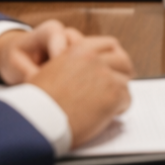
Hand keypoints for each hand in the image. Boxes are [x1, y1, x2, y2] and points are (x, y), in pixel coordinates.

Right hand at [0, 21, 134, 147]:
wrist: (38, 119)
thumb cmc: (39, 101)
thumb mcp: (50, 69)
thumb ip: (70, 63)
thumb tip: (84, 72)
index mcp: (79, 49)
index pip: (110, 44)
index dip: (114, 56)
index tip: (114, 66)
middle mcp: (95, 59)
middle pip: (123, 61)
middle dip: (122, 73)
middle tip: (117, 86)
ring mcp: (106, 76)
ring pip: (125, 82)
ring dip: (118, 93)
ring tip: (107, 105)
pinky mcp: (114, 95)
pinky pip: (126, 100)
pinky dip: (119, 108)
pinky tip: (106, 115)